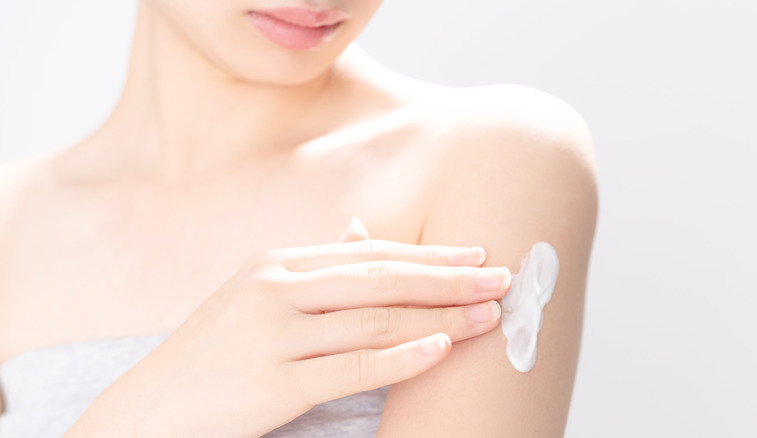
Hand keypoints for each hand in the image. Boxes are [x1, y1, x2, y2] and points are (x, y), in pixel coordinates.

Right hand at [70, 218, 510, 437]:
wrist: (145, 413)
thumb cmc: (209, 357)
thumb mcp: (254, 299)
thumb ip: (313, 269)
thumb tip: (360, 230)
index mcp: (274, 265)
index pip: (368, 253)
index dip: (427, 253)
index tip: (476, 254)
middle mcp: (274, 289)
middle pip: (381, 278)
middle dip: (448, 278)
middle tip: (502, 279)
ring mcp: (271, 334)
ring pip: (375, 320)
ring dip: (441, 316)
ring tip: (489, 315)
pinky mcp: (271, 384)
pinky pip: (351, 367)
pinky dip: (401, 357)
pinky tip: (440, 348)